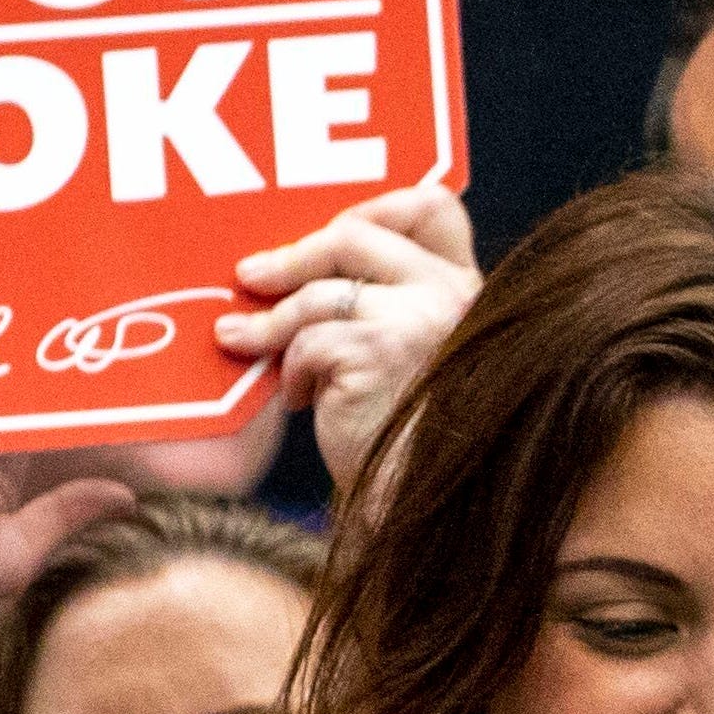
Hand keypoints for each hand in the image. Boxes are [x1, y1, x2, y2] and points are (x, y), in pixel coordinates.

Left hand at [216, 179, 478, 494]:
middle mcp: (456, 298)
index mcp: (470, 293)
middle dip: (294, 256)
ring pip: (321, 291)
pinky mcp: (380, 348)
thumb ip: (389, 302)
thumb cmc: (408, 440)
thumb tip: (307, 255)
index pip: (432, 208)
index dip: (373, 207)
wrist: (417, 506)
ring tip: (244, 344)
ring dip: (273, 321)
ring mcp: (422, 319)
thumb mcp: (409, 355)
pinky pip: (310, 336)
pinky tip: (294, 400)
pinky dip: (290, 367)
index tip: (327, 235)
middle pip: (356, 235)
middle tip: (251, 278)